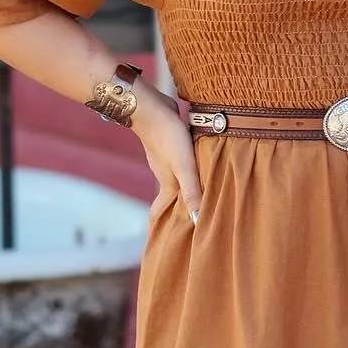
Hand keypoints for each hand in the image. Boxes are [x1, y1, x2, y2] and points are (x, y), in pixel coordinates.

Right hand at [132, 83, 203, 225]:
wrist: (151, 107)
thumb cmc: (168, 137)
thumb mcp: (184, 167)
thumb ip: (191, 191)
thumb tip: (196, 221)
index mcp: (167, 184)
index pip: (160, 211)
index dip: (159, 225)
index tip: (159, 240)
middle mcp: (165, 174)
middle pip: (171, 196)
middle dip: (176, 209)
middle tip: (185, 221)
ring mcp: (166, 159)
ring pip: (176, 179)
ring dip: (184, 188)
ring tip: (195, 196)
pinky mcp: (171, 144)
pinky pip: (180, 163)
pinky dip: (186, 170)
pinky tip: (194, 165)